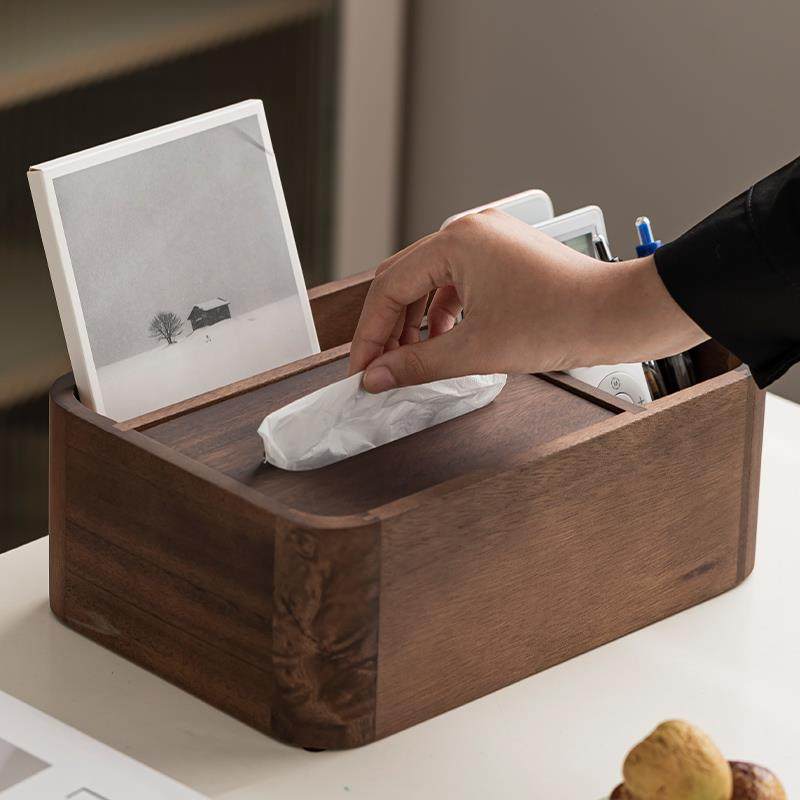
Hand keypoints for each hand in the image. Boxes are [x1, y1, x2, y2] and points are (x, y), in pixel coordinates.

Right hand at [348, 209, 706, 391]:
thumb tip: (379, 375)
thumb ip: (418, 363)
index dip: (370, 334)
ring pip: (431, 282)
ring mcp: (489, 240)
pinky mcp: (505, 255)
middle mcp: (470, 231)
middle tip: (379, 368)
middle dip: (388, 328)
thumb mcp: (478, 350)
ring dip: (416, 322)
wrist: (622, 315)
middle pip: (405, 281)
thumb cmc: (565, 320)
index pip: (389, 288)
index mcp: (456, 242)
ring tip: (409, 360)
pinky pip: (458, 282)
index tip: (362, 369)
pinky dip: (443, 313)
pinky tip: (442, 340)